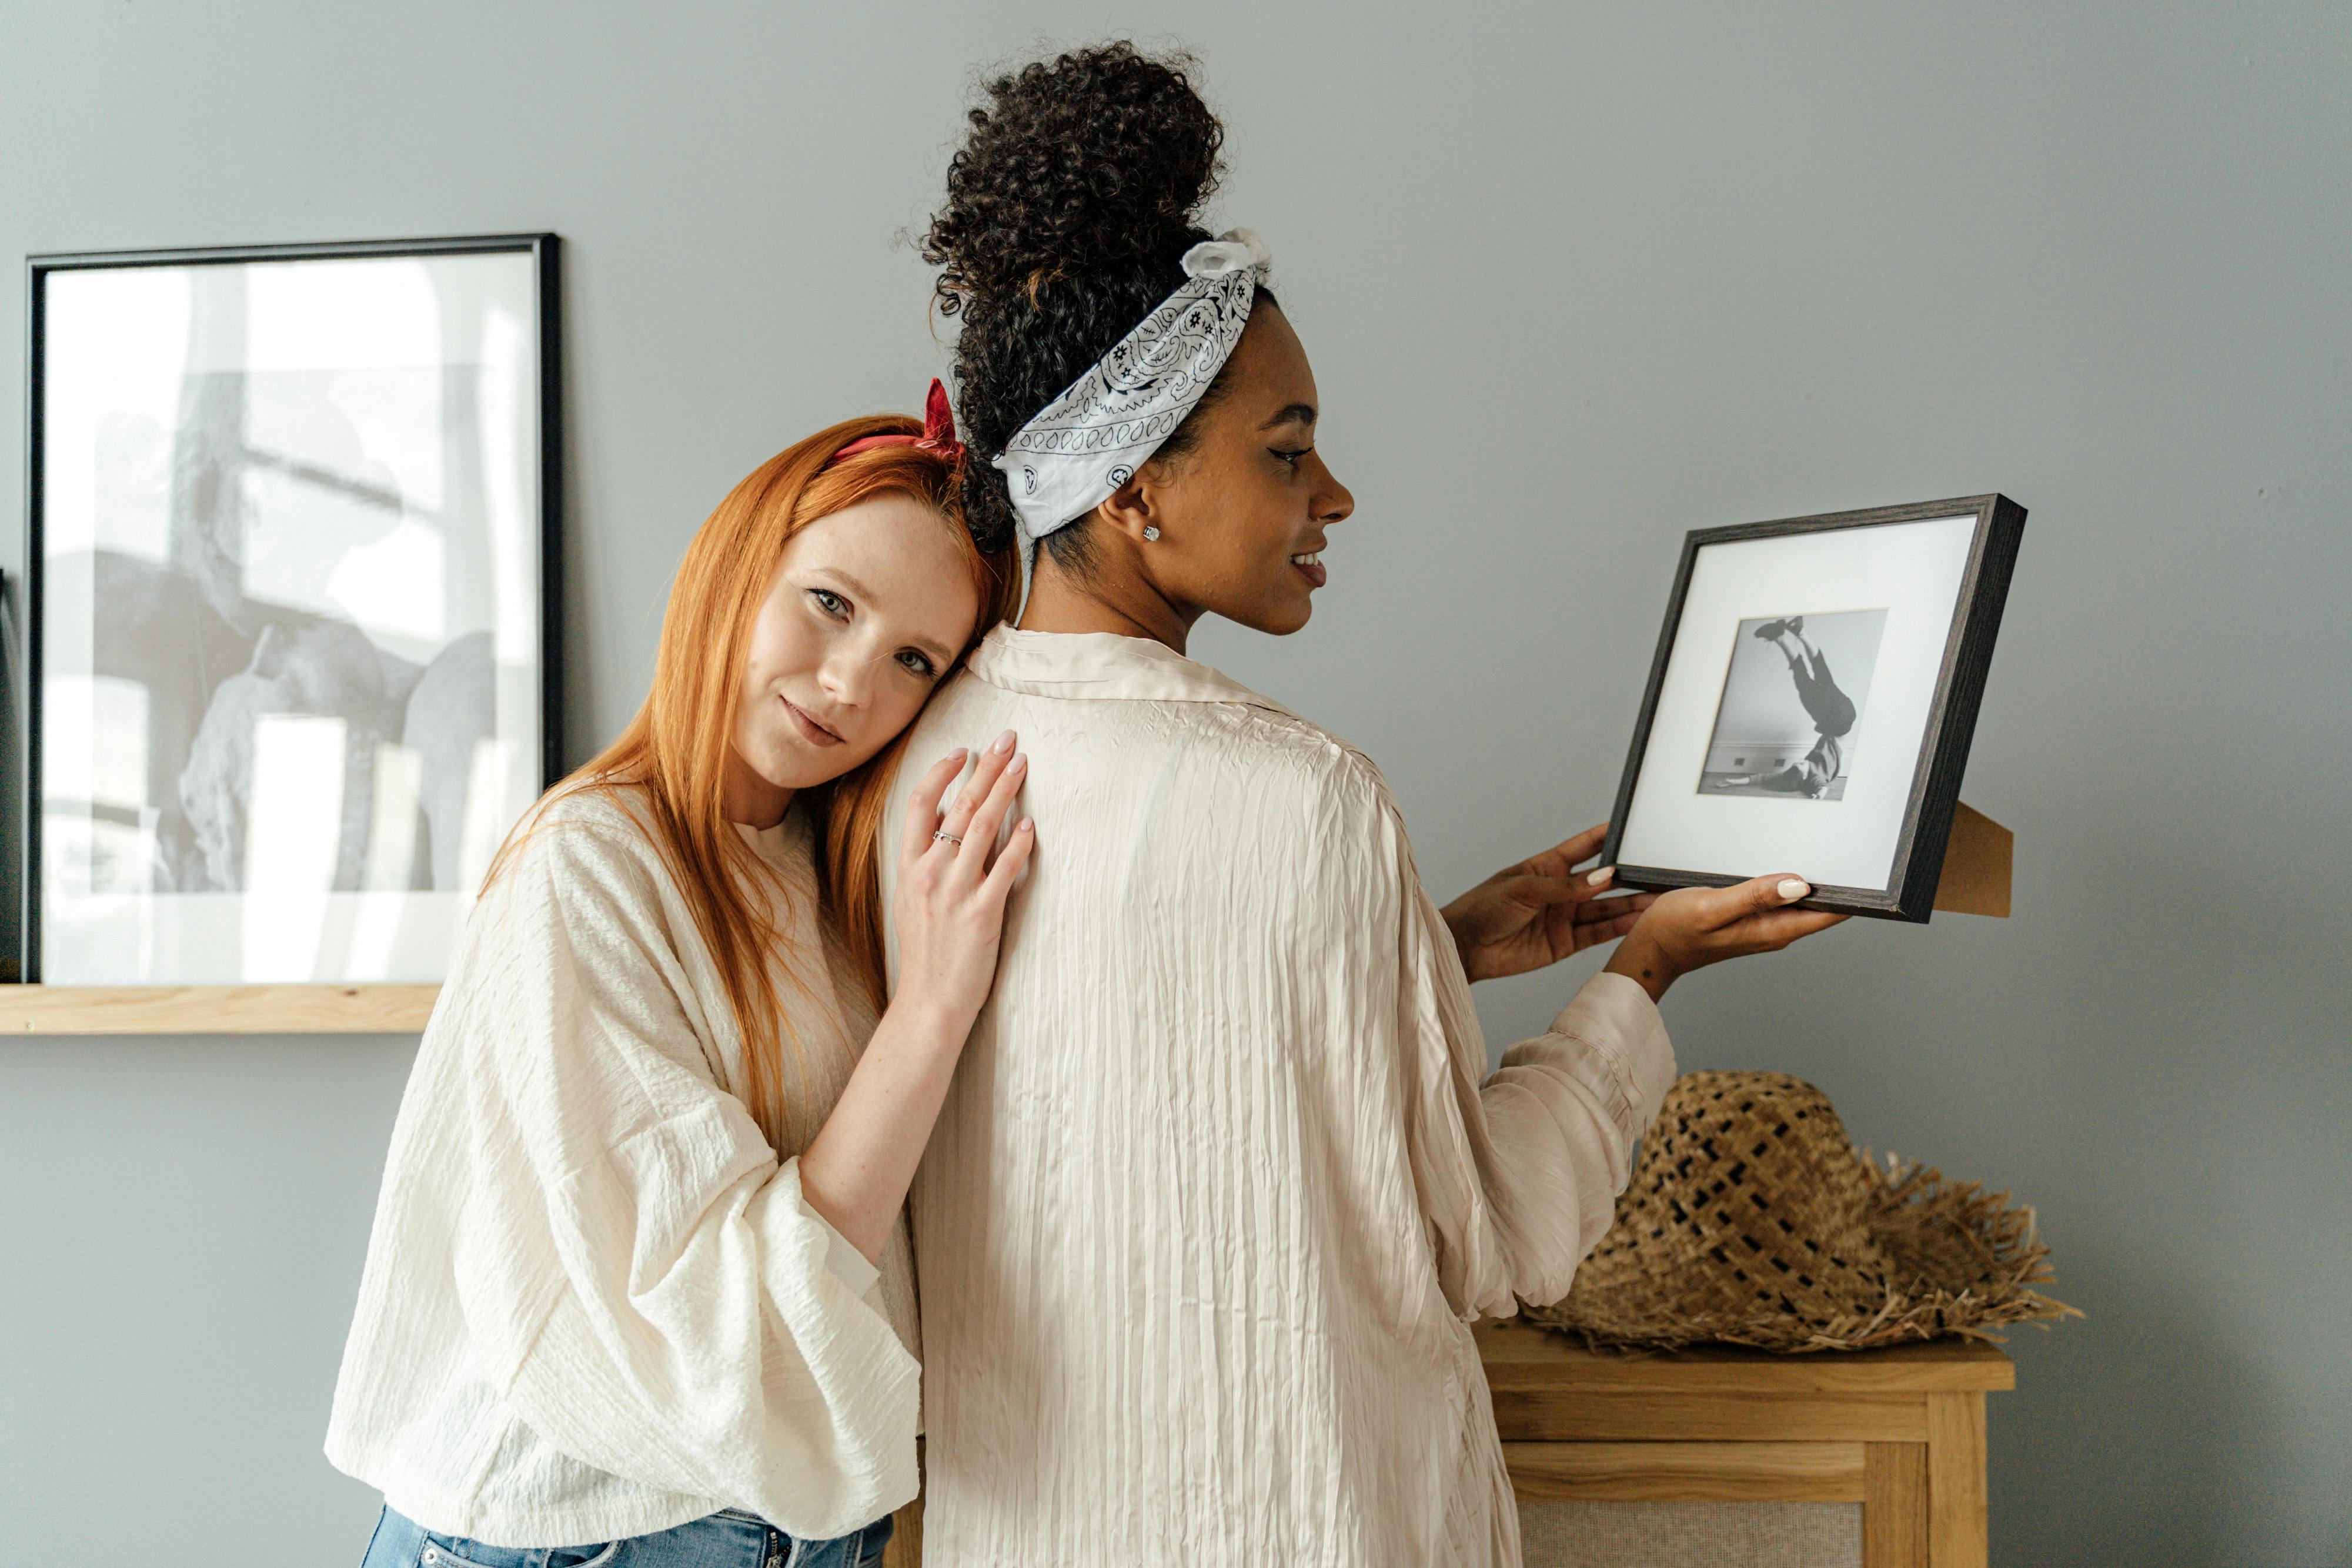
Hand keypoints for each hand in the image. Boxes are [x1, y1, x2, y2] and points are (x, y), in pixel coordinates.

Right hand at [892, 732, 1035, 1025]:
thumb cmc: (926, 952)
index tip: (963, 751)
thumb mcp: (912, 900)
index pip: (919, 805)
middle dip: (985, 768)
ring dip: (1005, 791)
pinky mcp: (982, 913)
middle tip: (1006, 739)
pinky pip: (1005, 868)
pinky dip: (1019, 843)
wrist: (929, 1001)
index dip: (941, 773)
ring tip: (1022, 764)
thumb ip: (924, 860)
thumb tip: (942, 818)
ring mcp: (955, 892)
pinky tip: (1031, 824)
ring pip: (982, 827)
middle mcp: (929, 873)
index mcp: (909, 868)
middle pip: (958, 806)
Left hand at [1441, 824, 1658, 982]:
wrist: (1464, 947)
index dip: (1610, 837)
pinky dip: (1619, 928)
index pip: (1587, 846)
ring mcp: (1566, 917)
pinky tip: (1639, 921)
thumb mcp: (1524, 888)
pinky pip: (1598, 933)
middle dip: (1631, 878)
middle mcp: (1562, 891)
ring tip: (1659, 900)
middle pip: (1604, 881)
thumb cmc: (1482, 907)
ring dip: (1632, 905)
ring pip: (1607, 908)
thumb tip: (1603, 877)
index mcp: (1549, 866)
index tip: (1637, 831)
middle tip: (1660, 874)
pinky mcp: (1566, 942)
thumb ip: (1566, 886)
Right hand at [1604, 873, 1847, 1002]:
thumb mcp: (1711, 907)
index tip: (1867, 869)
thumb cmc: (1674, 932)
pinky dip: (1786, 883)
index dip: (1851, 894)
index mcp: (1772, 930)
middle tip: (1855, 849)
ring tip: (1831, 852)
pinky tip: (1784, 867)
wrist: (1649, 950)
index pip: (1829, 914)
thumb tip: (1798, 885)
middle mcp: (1774, 930)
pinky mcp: (1750, 918)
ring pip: (1801, 901)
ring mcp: (1763, 925)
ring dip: (1812, 882)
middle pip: (1821, 907)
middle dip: (1838, 883)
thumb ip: (1754, 895)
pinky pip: (1779, 899)